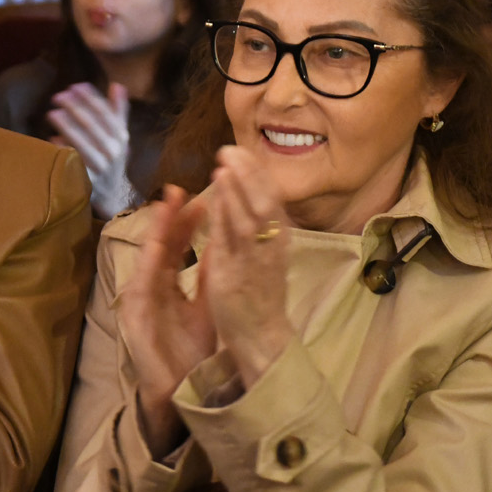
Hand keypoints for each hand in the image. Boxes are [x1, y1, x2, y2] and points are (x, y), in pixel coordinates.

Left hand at [46, 82, 135, 216]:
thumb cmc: (111, 156)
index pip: (106, 114)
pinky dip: (65, 152)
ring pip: (84, 144)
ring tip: (53, 113)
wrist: (113, 193)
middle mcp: (113, 152)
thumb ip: (118, 110)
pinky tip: (53, 139)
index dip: (91, 98)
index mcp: (121, 138)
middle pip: (93, 127)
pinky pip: (76, 164)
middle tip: (58, 96)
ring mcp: (101, 167)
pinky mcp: (89, 181)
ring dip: (68, 127)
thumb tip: (117, 85)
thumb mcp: (119, 134)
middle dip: (75, 109)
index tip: (75, 86)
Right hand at [117, 185, 212, 455]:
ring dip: (154, 232)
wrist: (178, 393)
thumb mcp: (206, 308)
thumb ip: (210, 277)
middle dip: (169, 218)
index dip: (187, 223)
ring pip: (147, 258)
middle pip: (160, 246)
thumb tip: (225, 245)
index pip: (176, 247)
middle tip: (181, 190)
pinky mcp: (133, 316)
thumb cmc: (190, 353)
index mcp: (167, 285)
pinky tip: (154, 247)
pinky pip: (141, 284)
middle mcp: (150, 287)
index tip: (202, 198)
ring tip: (164, 207)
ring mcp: (139, 300)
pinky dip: (147, 263)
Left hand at [195, 146, 297, 386]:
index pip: (270, 200)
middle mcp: (270, 249)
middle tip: (231, 149)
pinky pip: (232, 242)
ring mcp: (254, 263)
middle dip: (249, 174)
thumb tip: (242, 199)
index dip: (256, 175)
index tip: (242, 152)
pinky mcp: (236, 278)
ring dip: (238, 189)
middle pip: (265, 203)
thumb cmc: (259, 299)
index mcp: (276, 243)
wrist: (263, 342)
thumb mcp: (260, 258)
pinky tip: (215, 198)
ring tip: (225, 164)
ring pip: (251, 219)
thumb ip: (251, 231)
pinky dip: (225, 217)